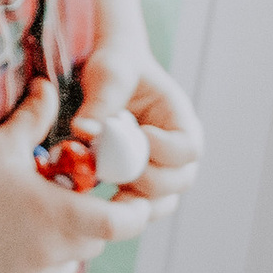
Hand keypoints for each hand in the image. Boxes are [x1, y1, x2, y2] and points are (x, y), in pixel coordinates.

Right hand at [0, 77, 121, 272]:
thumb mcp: (7, 141)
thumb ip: (36, 114)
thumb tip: (49, 83)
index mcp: (57, 214)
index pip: (120, 224)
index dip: (135, 213)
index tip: (136, 200)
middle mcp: (52, 251)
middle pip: (97, 240)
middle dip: (93, 221)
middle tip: (72, 198)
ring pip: (73, 260)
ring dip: (69, 242)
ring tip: (41, 217)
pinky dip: (45, 260)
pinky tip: (19, 237)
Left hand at [75, 51, 201, 218]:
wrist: (109, 75)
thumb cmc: (117, 66)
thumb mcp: (109, 73)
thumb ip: (100, 100)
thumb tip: (83, 131)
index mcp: (181, 121)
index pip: (188, 149)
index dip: (165, 150)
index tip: (138, 136)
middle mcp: (178, 153)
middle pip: (179, 181)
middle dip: (148, 180)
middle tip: (115, 170)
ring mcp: (162, 171)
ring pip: (162, 201)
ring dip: (136, 200)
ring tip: (105, 190)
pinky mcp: (140, 184)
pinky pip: (140, 205)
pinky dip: (122, 206)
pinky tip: (96, 199)